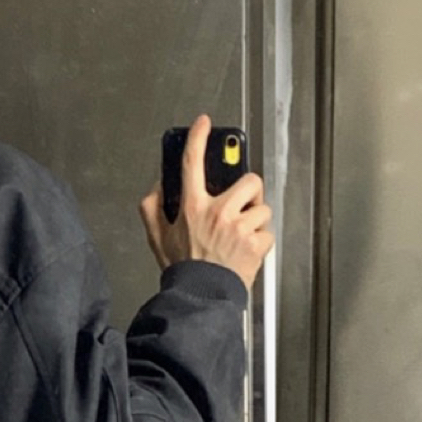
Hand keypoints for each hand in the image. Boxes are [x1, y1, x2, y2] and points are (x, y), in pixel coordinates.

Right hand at [139, 114, 273, 293]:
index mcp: (192, 206)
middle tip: (244, 201)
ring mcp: (240, 228)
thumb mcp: (156, 236)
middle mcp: (218, 212)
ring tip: (243, 232)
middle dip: (251, 189)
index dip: (197, 137)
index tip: (204, 123)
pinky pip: (268, 232)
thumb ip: (153, 206)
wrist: (199, 299)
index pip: (192, 162)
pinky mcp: (256, 245)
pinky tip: (248, 250)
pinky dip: (261, 241)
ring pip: (263, 208)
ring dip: (257, 218)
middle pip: (250, 180)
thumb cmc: (180, 269)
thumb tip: (160, 184)